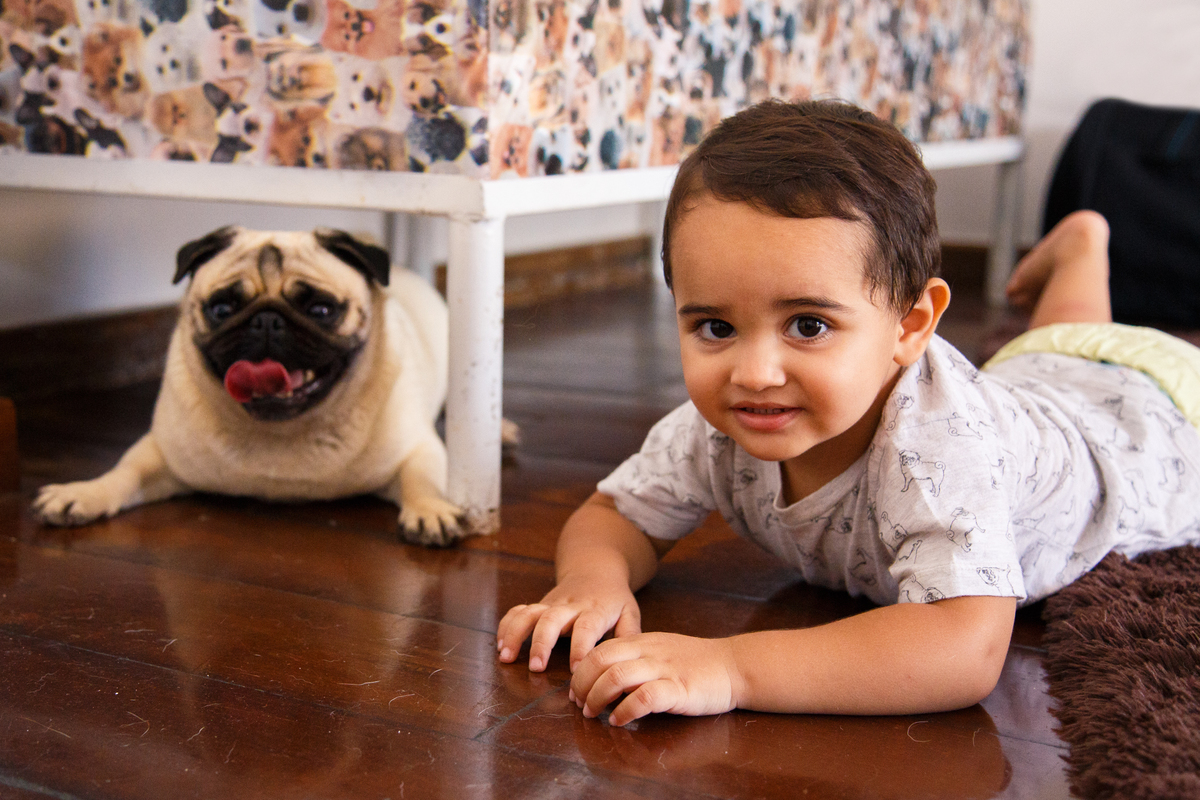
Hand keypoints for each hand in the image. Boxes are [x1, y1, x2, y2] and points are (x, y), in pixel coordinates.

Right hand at [496, 578, 641, 672]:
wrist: (596, 567)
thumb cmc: (614, 598)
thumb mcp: (630, 613)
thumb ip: (629, 636)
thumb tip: (627, 665)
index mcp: (596, 609)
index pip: (586, 628)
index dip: (580, 648)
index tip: (575, 671)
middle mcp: (571, 606)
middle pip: (552, 619)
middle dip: (541, 642)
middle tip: (536, 667)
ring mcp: (552, 603)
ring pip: (529, 613)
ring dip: (515, 633)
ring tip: (506, 657)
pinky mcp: (539, 604)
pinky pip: (518, 611)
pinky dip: (506, 625)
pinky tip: (500, 645)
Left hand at [569, 632, 740, 726]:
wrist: (732, 665)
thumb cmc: (693, 661)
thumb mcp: (658, 649)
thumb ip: (632, 657)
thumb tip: (601, 676)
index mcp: (641, 641)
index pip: (598, 650)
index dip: (580, 672)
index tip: (576, 691)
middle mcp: (648, 652)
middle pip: (601, 661)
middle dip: (582, 685)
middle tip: (580, 705)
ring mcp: (664, 669)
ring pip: (617, 677)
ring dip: (598, 697)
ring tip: (593, 714)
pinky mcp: (679, 689)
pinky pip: (645, 698)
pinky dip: (625, 711)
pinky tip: (619, 720)